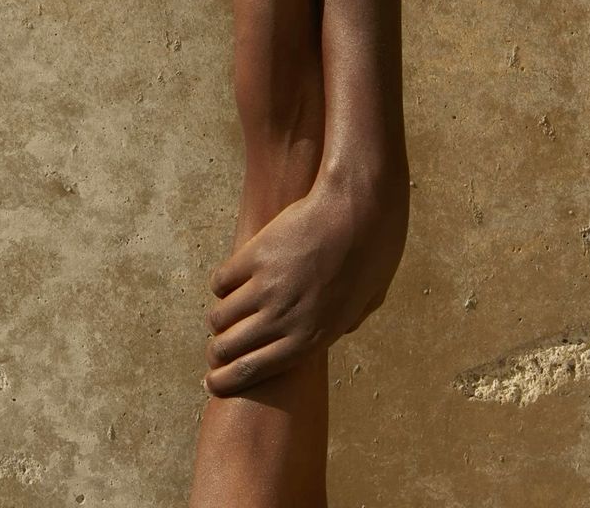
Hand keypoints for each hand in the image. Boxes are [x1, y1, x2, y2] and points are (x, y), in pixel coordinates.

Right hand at [203, 162, 408, 394]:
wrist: (361, 206)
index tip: (213, 383)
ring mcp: (267, 287)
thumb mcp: (371, 298)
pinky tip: (229, 280)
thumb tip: (339, 328)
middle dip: (216, 355)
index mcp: (313, 336)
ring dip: (218, 319)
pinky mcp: (255, 255)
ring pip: (220, 317)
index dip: (226, 381)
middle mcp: (285, 319)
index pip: (254, 371)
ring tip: (222, 315)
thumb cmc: (376, 247)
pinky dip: (222, 284)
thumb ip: (349, 320)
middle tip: (214, 351)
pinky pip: (222, 280)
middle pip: (229, 349)